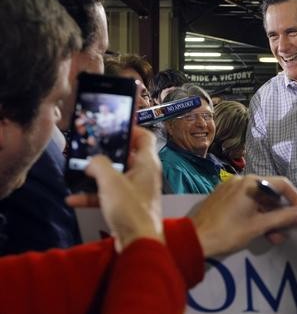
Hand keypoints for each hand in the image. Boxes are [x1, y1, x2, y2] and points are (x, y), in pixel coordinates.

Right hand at [66, 126, 163, 251]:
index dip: (131, 129)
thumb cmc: (131, 211)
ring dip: (95, 176)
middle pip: (126, 156)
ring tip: (76, 172)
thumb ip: (99, 164)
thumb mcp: (110, 181)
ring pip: (115, 176)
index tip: (113, 128)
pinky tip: (73, 199)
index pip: (145, 137)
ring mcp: (136, 191)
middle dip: (105, 154)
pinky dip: (93, 195)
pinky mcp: (127, 206)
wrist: (138, 244)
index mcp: (147, 163)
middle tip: (88, 149)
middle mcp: (144, 174)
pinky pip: (109, 195)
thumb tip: (91, 162)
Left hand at [191, 175, 296, 256]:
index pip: (282, 184)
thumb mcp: (259, 226)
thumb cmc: (229, 232)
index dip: (295, 198)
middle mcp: (241, 179)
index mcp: (251, 183)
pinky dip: (255, 212)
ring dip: (267, 216)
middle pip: (269, 192)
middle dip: (279, 213)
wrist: (196, 238)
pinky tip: (257, 228)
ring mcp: (230, 186)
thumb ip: (283, 218)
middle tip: (283, 232)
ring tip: (271, 236)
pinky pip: (245, 200)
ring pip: (258, 198)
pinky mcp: (223, 194)